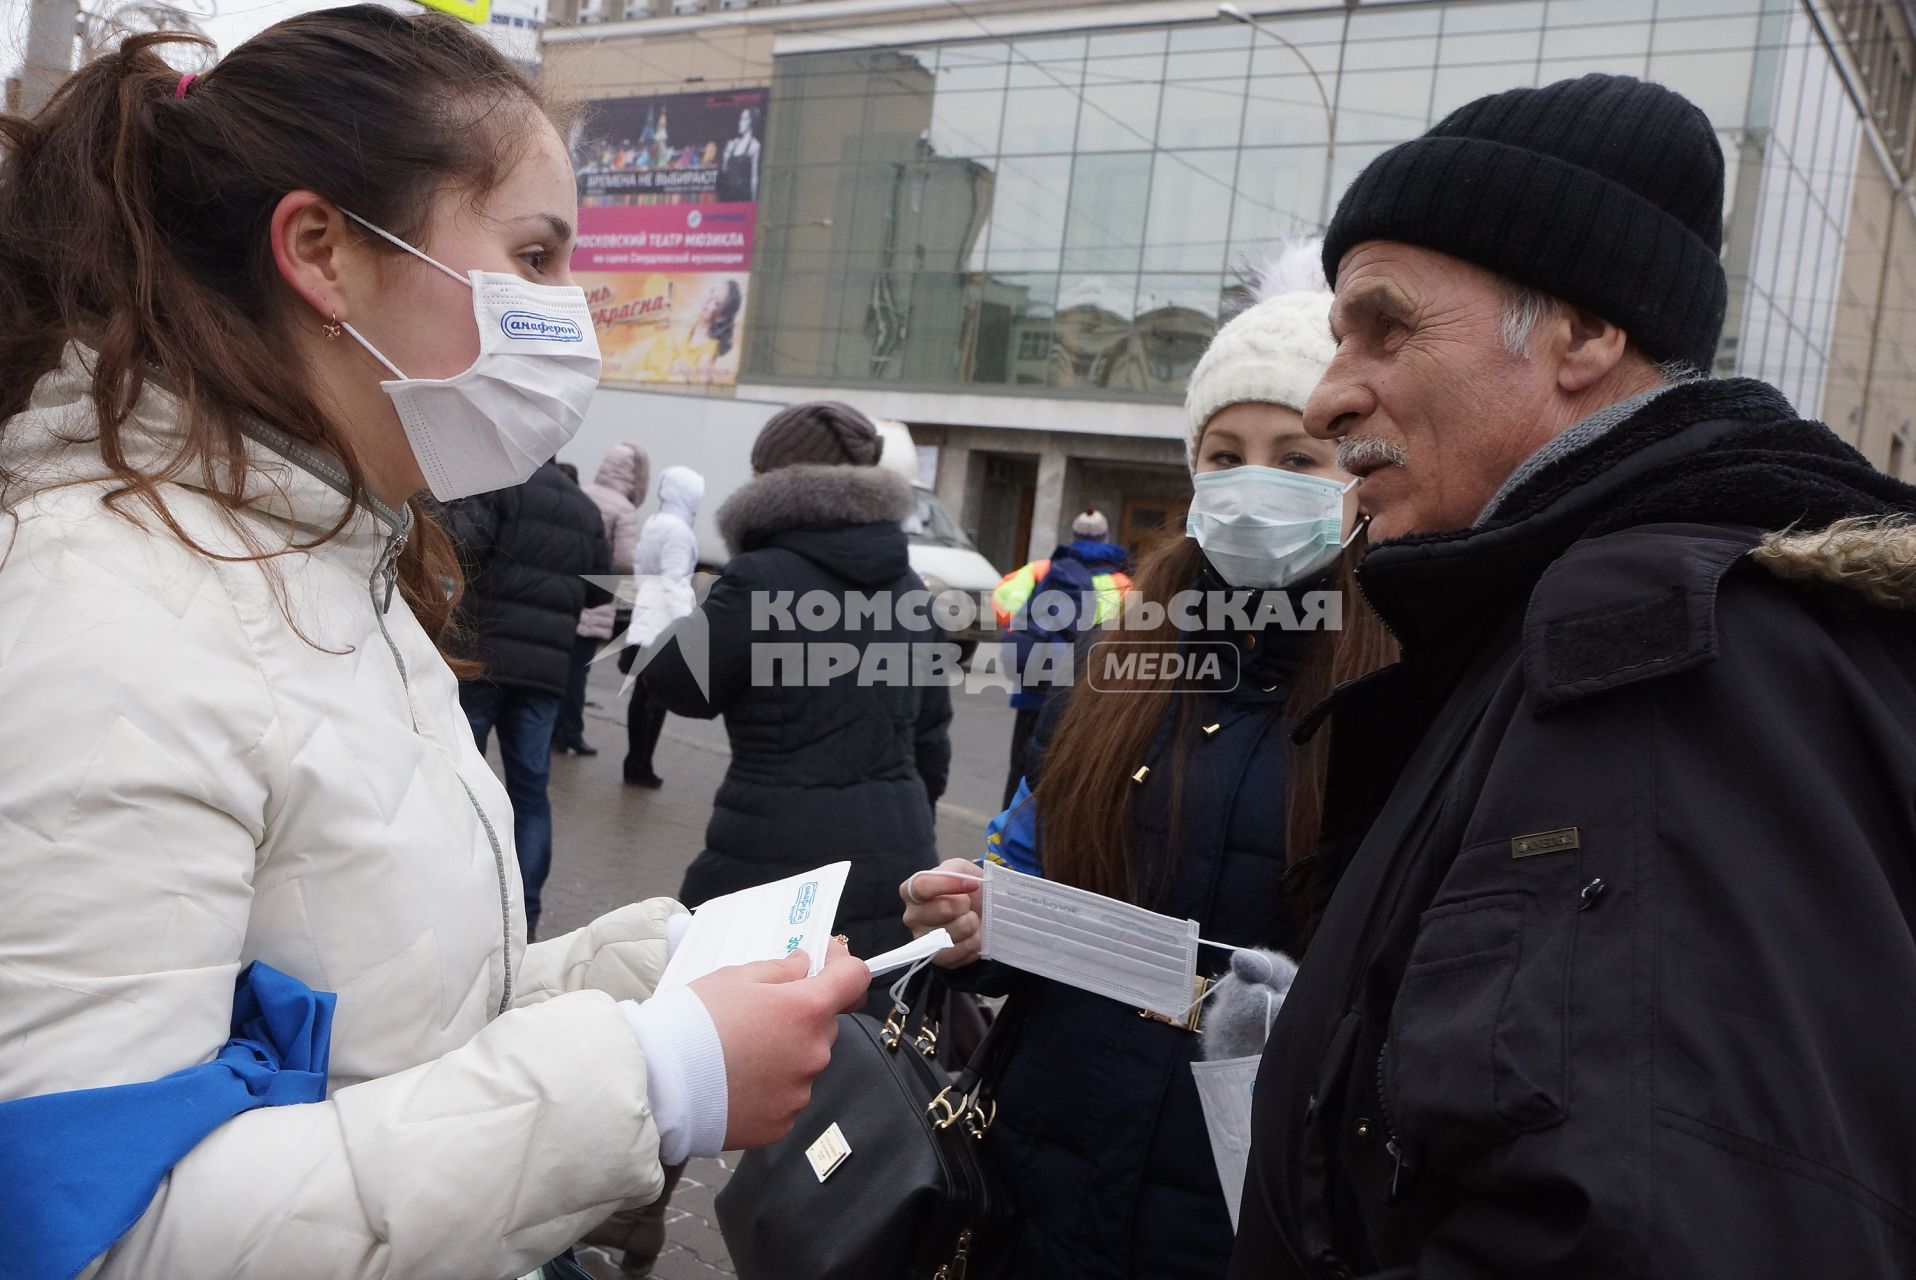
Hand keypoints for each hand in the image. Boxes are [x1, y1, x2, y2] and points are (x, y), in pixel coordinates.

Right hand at [688, 940, 869, 1148]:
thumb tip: (804, 966)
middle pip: (823, 1024)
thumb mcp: (735, 977)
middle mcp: (814, 1053)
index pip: (854, 979)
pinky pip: (787, 1096)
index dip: (842, 965)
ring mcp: (800, 1092)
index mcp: (807, 1010)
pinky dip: (771, 1087)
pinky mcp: (782, 1123)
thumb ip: (780, 970)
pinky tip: (738, 1081)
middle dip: (801, 1015)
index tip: (825, 962)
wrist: (661, 1083)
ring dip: (786, 1052)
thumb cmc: (695, 1021)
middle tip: (759, 1013)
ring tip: (741, 1052)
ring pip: (805, 1061)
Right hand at [900, 858, 983, 969]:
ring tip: (970, 919)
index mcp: (910, 892)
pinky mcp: (939, 959)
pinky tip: (972, 935)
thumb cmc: (963, 889)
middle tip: (967, 904)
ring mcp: (924, 940)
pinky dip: (975, 940)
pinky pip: (963, 949)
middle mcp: (912, 917)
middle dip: (965, 904)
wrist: (978, 910)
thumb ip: (956, 871)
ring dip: (972, 922)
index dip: (949, 884)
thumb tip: (968, 883)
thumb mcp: (958, 869)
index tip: (972, 884)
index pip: (921, 886)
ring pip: (957, 929)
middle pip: (943, 908)